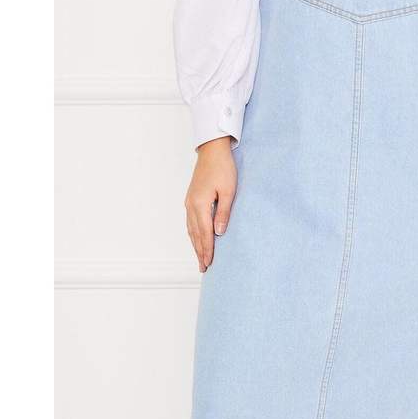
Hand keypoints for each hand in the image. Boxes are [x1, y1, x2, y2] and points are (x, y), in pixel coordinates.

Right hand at [184, 136, 236, 271]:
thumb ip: (223, 212)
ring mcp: (189, 202)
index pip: (204, 233)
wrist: (212, 150)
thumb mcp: (228, 190)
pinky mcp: (191, 198)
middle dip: (199, 252)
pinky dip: (193, 233)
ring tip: (200, 258)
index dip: (207, 250)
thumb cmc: (223, 167)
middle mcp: (191, 205)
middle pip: (195, 234)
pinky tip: (196, 238)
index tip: (209, 264)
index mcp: (200, 204)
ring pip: (191, 229)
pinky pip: (190, 221)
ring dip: (195, 244)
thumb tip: (219, 233)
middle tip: (203, 268)